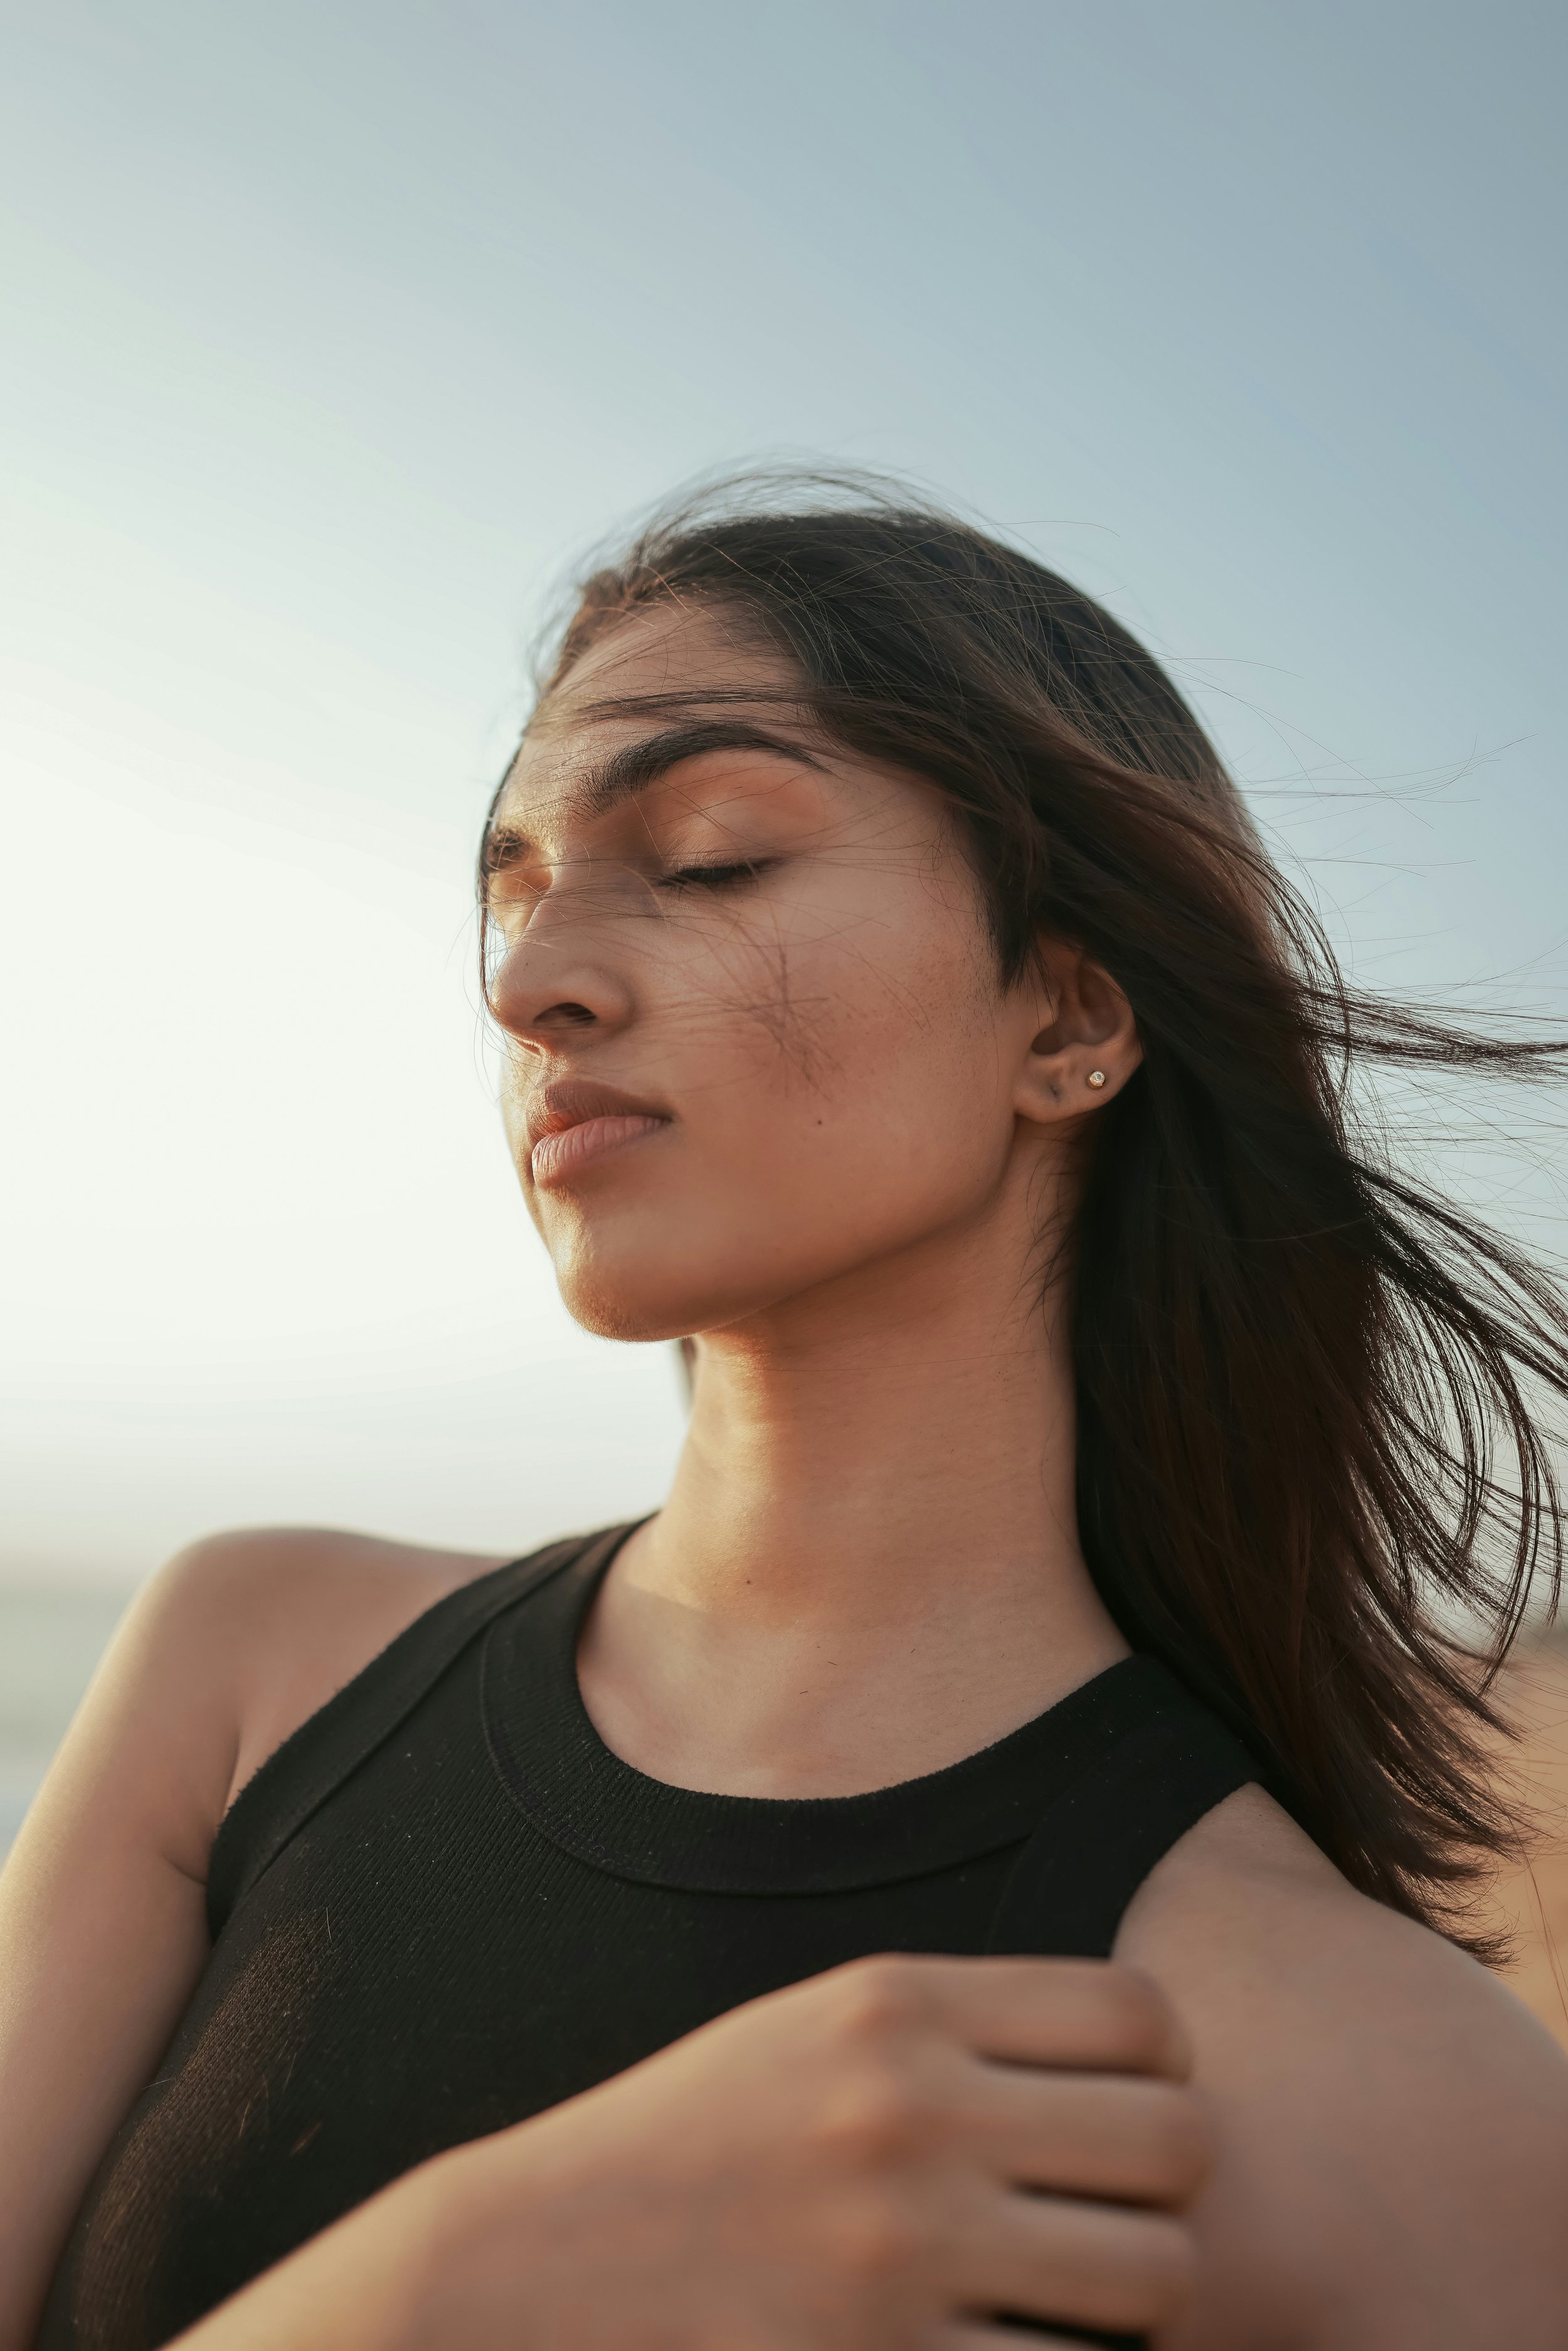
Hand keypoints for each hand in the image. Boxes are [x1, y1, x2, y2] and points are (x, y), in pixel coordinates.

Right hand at [421, 1953, 1208, 2347]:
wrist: (534, 2272)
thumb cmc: (691, 2149)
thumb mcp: (811, 2034)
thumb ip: (956, 2033)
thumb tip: (1135, 2063)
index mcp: (893, 2006)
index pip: (1137, 2011)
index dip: (1167, 2067)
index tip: (1130, 2109)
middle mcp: (911, 2111)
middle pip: (1174, 2141)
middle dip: (1171, 2191)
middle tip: (1115, 2221)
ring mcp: (902, 2248)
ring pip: (1159, 2275)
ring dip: (1142, 2300)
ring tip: (1078, 2304)